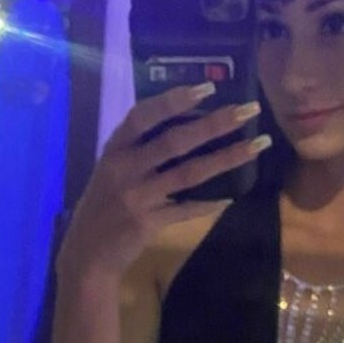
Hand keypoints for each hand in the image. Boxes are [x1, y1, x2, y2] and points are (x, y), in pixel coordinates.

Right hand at [57, 83, 270, 279]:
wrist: (87, 254)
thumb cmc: (103, 207)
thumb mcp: (112, 171)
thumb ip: (139, 150)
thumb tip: (186, 126)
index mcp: (114, 149)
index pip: (143, 115)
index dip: (174, 99)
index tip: (208, 87)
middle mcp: (124, 169)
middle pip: (175, 141)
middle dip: (216, 123)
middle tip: (250, 111)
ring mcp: (136, 197)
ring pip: (189, 173)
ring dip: (226, 158)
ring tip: (256, 146)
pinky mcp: (147, 222)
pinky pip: (186, 209)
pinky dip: (209, 203)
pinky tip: (232, 196)